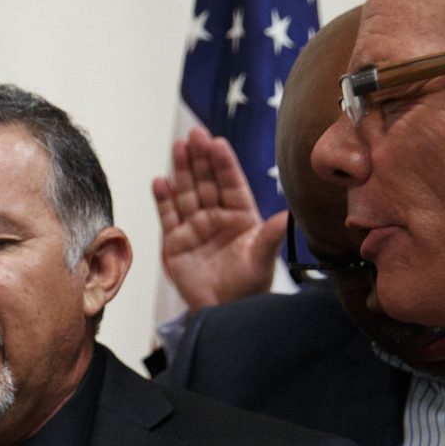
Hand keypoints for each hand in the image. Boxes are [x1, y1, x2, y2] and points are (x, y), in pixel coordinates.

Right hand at [152, 127, 287, 310]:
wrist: (223, 311)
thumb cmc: (248, 285)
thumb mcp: (262, 261)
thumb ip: (268, 237)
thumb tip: (284, 216)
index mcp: (241, 216)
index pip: (231, 183)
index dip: (224, 164)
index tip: (217, 143)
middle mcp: (217, 216)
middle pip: (206, 182)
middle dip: (200, 158)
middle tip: (194, 135)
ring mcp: (195, 227)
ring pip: (186, 192)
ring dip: (181, 170)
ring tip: (177, 147)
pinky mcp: (175, 241)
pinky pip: (168, 215)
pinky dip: (163, 199)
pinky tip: (160, 182)